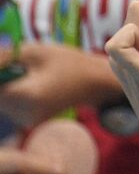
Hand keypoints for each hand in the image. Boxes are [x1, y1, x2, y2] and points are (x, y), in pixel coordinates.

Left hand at [0, 41, 123, 125]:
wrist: (94, 83)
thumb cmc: (68, 62)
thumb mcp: (36, 51)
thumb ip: (6, 57)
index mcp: (28, 95)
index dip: (1, 71)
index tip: (9, 62)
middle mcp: (25, 113)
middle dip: (4, 78)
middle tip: (18, 64)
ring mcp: (27, 120)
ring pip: (2, 101)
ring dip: (7, 86)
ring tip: (29, 74)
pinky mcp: (29, 122)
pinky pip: (10, 106)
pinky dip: (14, 93)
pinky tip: (31, 84)